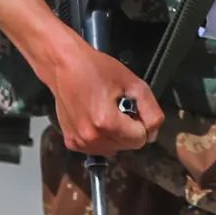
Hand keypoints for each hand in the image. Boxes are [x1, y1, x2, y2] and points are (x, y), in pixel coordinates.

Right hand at [45, 35, 163, 155]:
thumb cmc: (95, 68)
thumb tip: (152, 133)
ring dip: (115, 135)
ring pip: (112, 149)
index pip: (140, 140)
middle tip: (117, 106)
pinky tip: (94, 118)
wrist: (63, 65)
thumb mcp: (132, 83)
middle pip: (126, 146)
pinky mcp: (71, 142)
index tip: (131, 108)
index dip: (140, 122)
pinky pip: (97, 148)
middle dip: (128, 129)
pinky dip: (100, 137)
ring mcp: (79, 142)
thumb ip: (151, 111)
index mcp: (107, 122)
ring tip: (105, 112)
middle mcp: (91, 137)